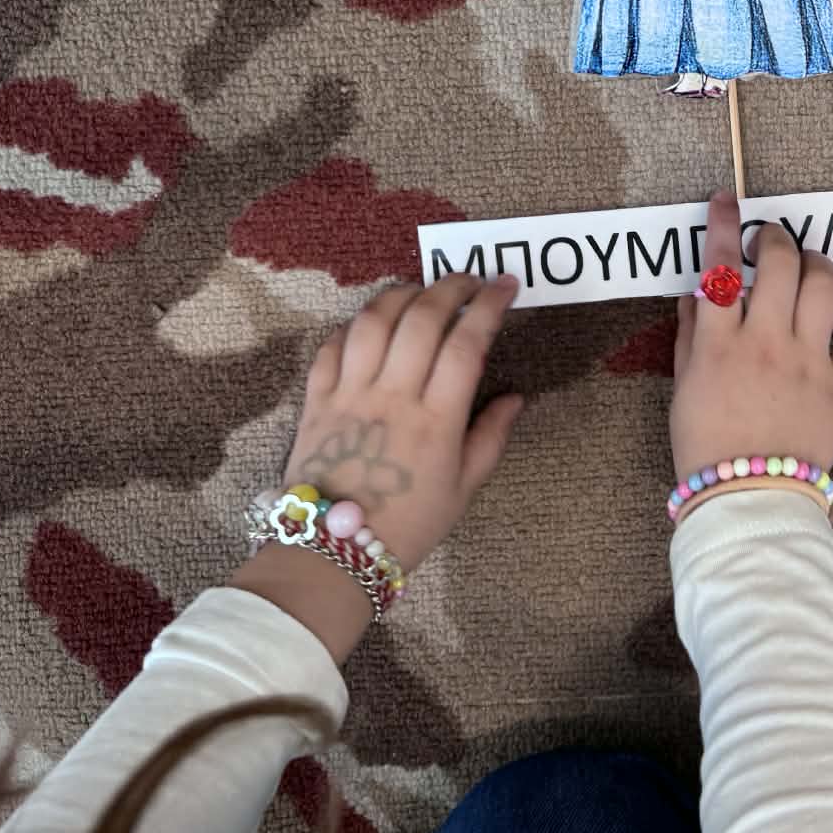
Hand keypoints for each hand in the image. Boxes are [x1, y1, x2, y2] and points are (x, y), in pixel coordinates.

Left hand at [282, 274, 524, 573]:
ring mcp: (349, 394)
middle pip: (422, 319)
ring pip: (373, 321)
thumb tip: (516, 397)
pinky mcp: (316, 401)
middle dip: (450, 287)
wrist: (333, 553)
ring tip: (419, 291)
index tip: (505, 286)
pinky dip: (352, 326)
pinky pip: (330, 347)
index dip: (489, 306)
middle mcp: (393, 396)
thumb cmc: (408, 525)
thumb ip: (491, 437)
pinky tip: (369, 324)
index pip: (467, 343)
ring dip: (400, 294)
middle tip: (469, 279)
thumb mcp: (464, 488)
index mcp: (436, 419)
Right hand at [671, 192, 832, 479]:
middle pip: (780, 262)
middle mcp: (766, 342)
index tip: (726, 201)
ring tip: (806, 271)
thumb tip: (698, 293)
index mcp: (719, 344)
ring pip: (823, 284)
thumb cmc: (707, 449)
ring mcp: (808, 360)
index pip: (720, 266)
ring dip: (815, 265)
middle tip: (770, 242)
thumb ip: (690, 337)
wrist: (750, 501)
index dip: (723, 225)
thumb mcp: (683, 390)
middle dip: (775, 238)